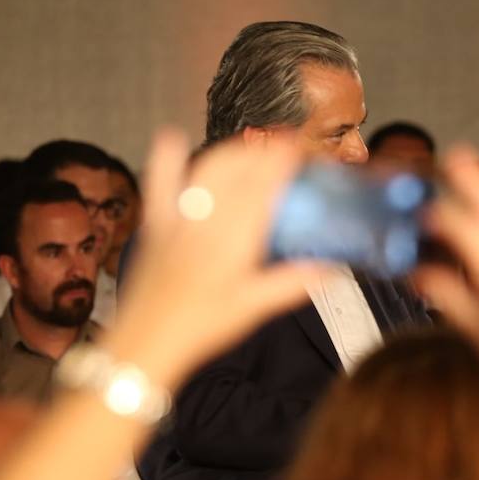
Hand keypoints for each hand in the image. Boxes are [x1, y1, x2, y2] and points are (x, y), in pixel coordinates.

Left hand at [106, 129, 321, 387]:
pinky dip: (166, 158)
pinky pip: (160, 183)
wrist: (146, 342)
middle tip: (286, 148)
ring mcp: (178, 219)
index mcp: (234, 236)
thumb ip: (293, 284)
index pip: (263, 183)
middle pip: (237, 167)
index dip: (283, 158)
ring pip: (207, 169)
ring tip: (251, 148)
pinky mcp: (156, 226)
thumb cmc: (203, 327)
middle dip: (264, 150)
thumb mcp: (255, 307)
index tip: (303, 148)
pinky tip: (172, 137)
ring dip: (232, 152)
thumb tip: (333, 269)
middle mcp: (206, 219)